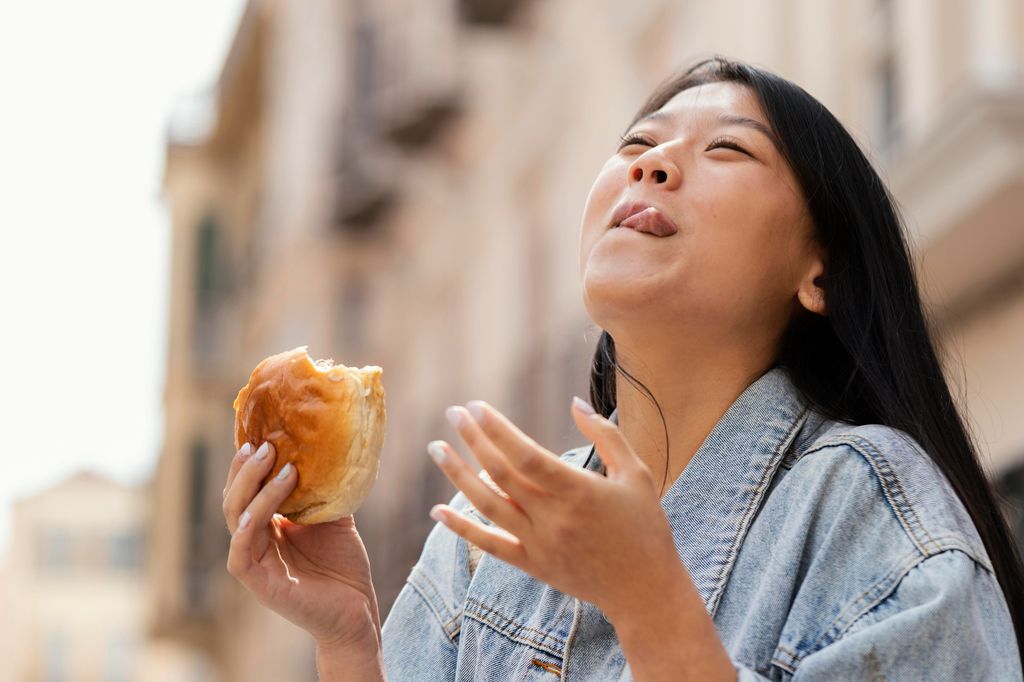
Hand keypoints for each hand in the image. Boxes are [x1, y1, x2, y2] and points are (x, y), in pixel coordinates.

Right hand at [222, 442, 382, 654]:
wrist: (357, 608)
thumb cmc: (343, 565)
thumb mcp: (333, 516)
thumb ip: (323, 490)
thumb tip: (326, 449)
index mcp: (268, 525)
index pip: (248, 489)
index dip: (249, 464)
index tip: (261, 434)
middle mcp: (255, 540)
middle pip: (235, 498)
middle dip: (247, 470)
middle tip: (265, 444)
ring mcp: (254, 561)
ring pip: (237, 518)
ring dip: (255, 489)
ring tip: (277, 463)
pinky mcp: (257, 583)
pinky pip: (240, 551)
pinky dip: (247, 526)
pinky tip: (259, 509)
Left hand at [426, 396, 680, 616]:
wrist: (645, 590)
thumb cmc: (645, 526)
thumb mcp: (636, 474)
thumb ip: (606, 435)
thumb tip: (574, 402)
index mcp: (579, 491)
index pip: (526, 455)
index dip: (498, 429)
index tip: (476, 406)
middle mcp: (554, 517)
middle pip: (500, 474)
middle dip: (473, 440)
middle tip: (453, 413)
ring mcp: (539, 543)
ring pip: (488, 505)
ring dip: (458, 475)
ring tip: (437, 449)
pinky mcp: (533, 565)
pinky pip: (490, 545)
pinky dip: (462, 528)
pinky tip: (437, 512)